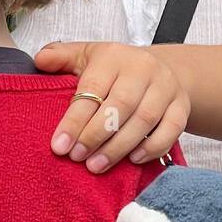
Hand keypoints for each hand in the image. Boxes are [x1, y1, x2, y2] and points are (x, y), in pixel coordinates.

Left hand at [33, 41, 189, 173]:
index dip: (75, 119)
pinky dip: (151, 148)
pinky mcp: (182, 106)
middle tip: (77, 157)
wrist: (161, 70)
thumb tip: (40, 60)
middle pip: (121, 105)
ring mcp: (166, 87)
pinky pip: (171, 130)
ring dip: (119, 147)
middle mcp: (143, 68)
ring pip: (145, 120)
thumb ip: (61, 58)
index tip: (59, 146)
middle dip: (96, 135)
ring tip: (96, 166)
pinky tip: (132, 160)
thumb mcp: (86, 57)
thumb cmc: (115, 70)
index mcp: (115, 56)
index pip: (93, 88)